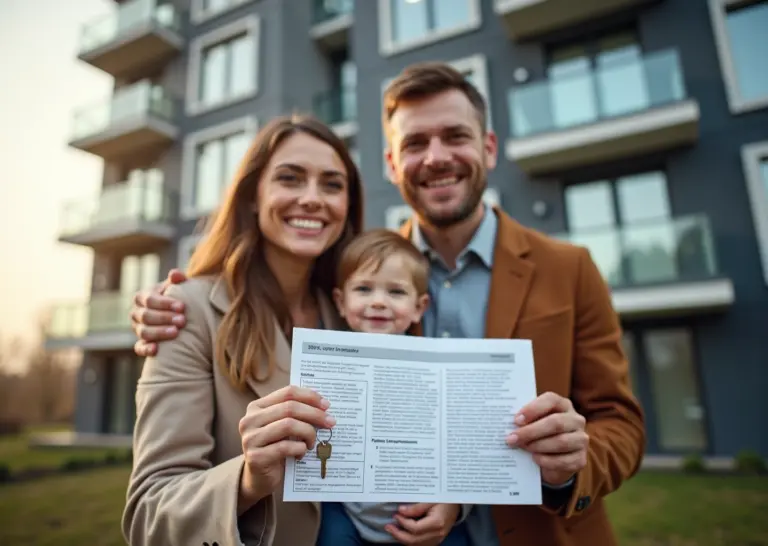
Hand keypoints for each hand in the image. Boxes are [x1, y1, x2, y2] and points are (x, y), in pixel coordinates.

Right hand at [130, 268, 187, 356]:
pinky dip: (146, 349)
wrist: (175, 313)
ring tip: (176, 333)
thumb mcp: (175, 286)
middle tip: (182, 321)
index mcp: (142, 297)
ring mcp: (137, 329)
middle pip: (146, 316)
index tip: (182, 306)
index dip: (165, 303)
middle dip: (164, 318)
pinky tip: (157, 349)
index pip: (149, 300)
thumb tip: (175, 274)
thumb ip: (177, 279)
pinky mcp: (141, 343)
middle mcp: (136, 313)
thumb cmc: (175, 297)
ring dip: (159, 332)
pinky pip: (139, 348)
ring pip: (143, 332)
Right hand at [238, 386, 335, 508]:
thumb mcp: (282, 427)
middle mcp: (249, 420)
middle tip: (330, 422)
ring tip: (313, 442)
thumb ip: (294, 414)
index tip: (326, 405)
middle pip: (289, 408)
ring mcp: (250, 439)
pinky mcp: (255, 457)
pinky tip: (302, 453)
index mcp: (257, 407)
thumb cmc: (275, 448)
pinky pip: (284, 447)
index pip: (287, 393)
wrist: (260, 479)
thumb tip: (323, 405)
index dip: (309, 396)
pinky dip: (299, 448)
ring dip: (308, 432)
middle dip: (314, 414)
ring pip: (288, 425)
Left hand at [386, 503, 459, 544]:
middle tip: (388, 526)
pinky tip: (403, 533)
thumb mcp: (431, 498)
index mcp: (437, 522)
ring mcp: (437, 538)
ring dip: (403, 539)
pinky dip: (410, 540)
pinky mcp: (436, 539)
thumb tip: (401, 511)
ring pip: (416, 545)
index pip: (415, 529)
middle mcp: (437, 534)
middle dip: (398, 534)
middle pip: (414, 540)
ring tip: (393, 530)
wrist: (457, 503)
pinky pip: (421, 544)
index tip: (396, 514)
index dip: (403, 522)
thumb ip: (416, 507)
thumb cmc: (444, 499)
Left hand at [507, 392, 588, 485]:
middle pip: (555, 423)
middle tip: (512, 438)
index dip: (533, 409)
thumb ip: (526, 420)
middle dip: (531, 431)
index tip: (516, 419)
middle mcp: (576, 420)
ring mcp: (581, 439)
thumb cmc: (539, 435)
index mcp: (563, 405)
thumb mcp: (533, 423)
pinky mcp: (581, 459)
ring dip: (538, 446)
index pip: (551, 400)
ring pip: (561, 442)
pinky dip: (546, 460)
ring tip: (523, 448)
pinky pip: (564, 461)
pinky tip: (535, 459)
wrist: (554, 460)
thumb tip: (508, 424)